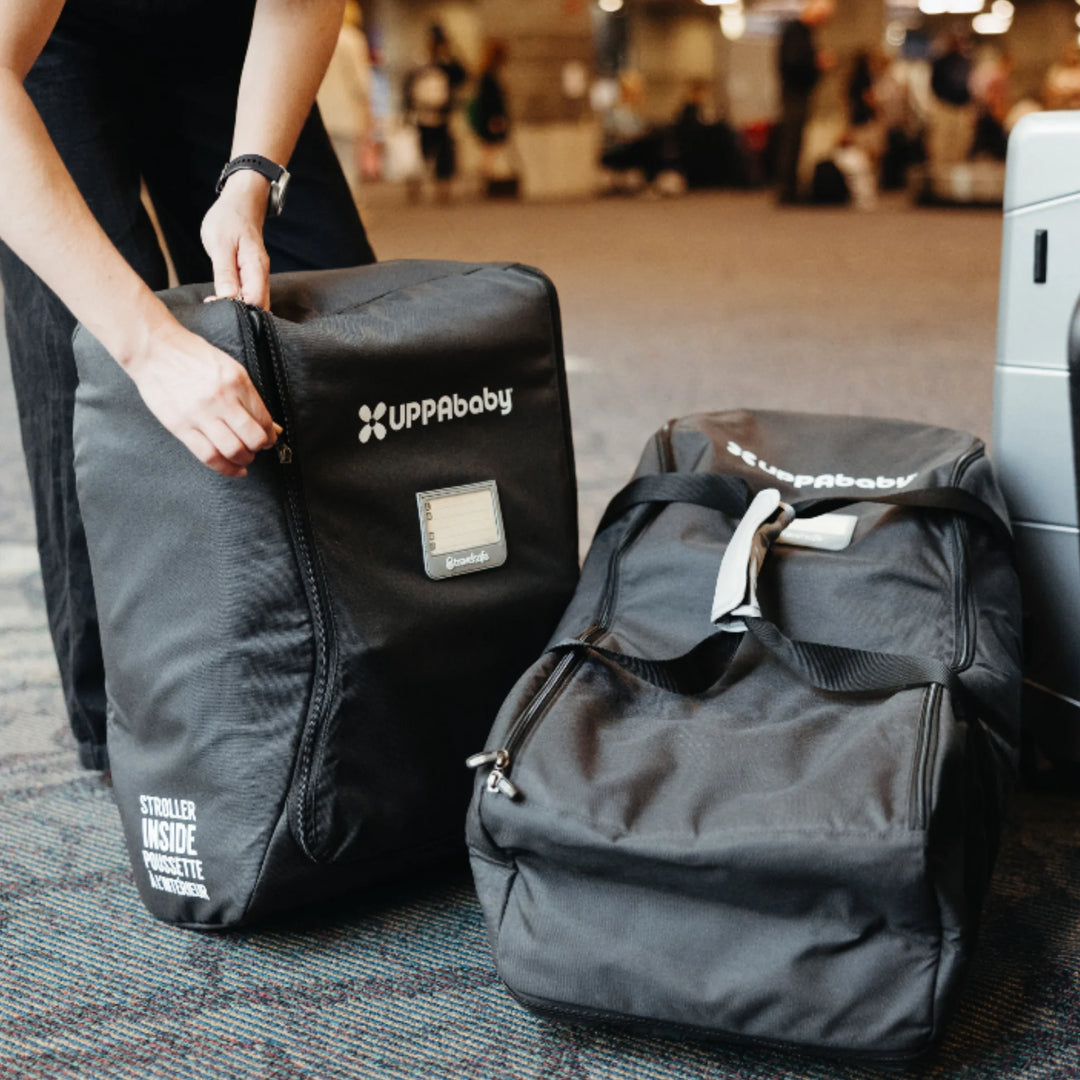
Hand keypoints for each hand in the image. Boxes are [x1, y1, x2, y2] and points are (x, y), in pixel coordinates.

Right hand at [122, 307, 277, 477]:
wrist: (153, 349)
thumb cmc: (191, 356)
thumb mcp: (228, 368)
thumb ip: (249, 397)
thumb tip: (271, 425)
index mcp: (236, 381)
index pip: (264, 419)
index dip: (271, 435)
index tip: (269, 438)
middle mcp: (221, 399)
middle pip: (253, 438)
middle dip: (260, 448)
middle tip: (257, 448)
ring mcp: (200, 414)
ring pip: (233, 450)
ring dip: (244, 460)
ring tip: (244, 457)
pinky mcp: (181, 427)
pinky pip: (208, 456)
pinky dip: (226, 468)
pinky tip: (234, 469)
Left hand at [200, 170, 271, 308]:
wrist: (241, 204)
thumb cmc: (229, 220)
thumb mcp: (220, 243)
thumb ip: (224, 272)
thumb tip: (227, 297)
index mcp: (256, 268)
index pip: (254, 301)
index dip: (237, 309)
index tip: (213, 303)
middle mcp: (261, 276)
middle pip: (259, 307)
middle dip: (240, 314)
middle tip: (214, 309)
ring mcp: (258, 277)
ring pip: (255, 303)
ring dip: (239, 308)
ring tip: (216, 304)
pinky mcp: (252, 276)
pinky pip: (250, 295)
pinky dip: (239, 301)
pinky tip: (224, 299)